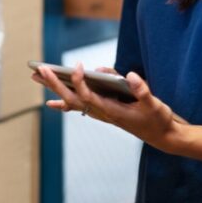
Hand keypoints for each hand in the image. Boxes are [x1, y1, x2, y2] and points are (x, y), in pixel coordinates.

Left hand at [30, 63, 184, 152]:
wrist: (163, 136)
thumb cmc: (158, 119)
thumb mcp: (155, 104)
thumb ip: (142, 90)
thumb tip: (129, 75)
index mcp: (112, 111)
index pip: (88, 96)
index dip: (80, 81)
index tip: (78, 66)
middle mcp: (103, 113)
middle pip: (72, 99)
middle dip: (55, 83)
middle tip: (39, 70)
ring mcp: (102, 113)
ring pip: (73, 101)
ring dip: (55, 89)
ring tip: (38, 77)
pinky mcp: (104, 112)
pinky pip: (80, 107)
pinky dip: (65, 104)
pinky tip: (53, 103)